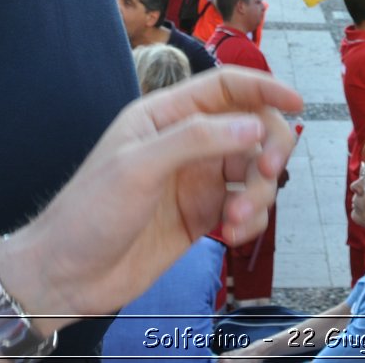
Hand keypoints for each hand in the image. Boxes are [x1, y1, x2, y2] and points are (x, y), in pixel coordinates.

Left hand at [0, 68, 301, 327]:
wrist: (67, 277)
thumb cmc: (89, 214)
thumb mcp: (139, 168)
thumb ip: (197, 140)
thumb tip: (252, 126)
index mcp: (165, 115)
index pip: (226, 87)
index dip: (264, 87)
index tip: (297, 101)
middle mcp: (186, 142)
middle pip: (251, 128)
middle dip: (267, 149)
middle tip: (265, 174)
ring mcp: (197, 180)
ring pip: (253, 171)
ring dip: (258, 195)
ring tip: (236, 221)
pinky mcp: (203, 216)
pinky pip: (246, 207)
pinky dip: (250, 220)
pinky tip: (231, 235)